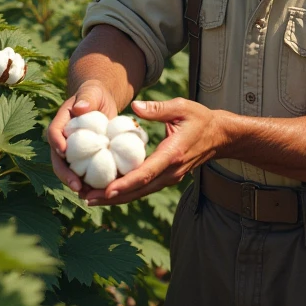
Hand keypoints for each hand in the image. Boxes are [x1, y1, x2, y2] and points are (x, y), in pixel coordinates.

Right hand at [47, 80, 118, 192]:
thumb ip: (86, 97)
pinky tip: (100, 193)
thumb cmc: (94, 94)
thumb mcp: (92, 92)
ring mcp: (72, 151)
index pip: (54, 133)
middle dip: (65, 174)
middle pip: (58, 159)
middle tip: (76, 186)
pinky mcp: (84, 158)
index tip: (63, 151)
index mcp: (60, 123)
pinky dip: (90, 183)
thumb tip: (81, 108)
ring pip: (69, 170)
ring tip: (87, 196)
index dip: (56, 142)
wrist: (100, 103)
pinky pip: (85, 172)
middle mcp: (62, 140)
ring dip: (76, 184)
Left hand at [84, 97, 223, 205]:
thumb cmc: (200, 119)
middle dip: (112, 196)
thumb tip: (135, 107)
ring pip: (140, 192)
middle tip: (86, 198)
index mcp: (173, 154)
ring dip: (115, 198)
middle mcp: (171, 171)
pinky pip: (144, 188)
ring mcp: (170, 177)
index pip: (146, 173)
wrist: (219, 136)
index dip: (125, 183)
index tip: (105, 190)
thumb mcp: (182, 107)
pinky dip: (125, 191)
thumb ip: (158, 109)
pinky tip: (106, 192)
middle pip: (139, 189)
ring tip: (89, 198)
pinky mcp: (167, 178)